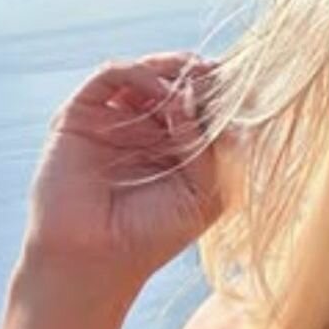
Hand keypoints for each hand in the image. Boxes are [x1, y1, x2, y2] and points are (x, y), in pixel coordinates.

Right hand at [20, 52, 232, 297]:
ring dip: (177, 68)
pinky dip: (141, 72)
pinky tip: (163, 92)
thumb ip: (213, 149)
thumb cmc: (153, 236)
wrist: (94, 260)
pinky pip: (111, 74)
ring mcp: (117, 117)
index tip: (245, 93)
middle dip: (205, 77)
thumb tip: (202, 101)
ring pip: (150, 69)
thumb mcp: (205, 194)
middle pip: (182, 78)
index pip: (208, 102)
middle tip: (221, 81)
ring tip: (195, 84)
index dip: (225, 92)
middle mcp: (150, 126)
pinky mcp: (82, 114)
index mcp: (182, 143)